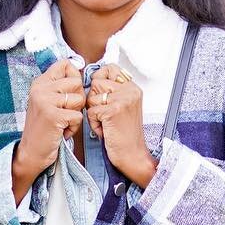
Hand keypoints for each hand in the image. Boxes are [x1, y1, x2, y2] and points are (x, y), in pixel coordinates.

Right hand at [16, 59, 83, 184]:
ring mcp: (45, 101)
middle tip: (65, 112)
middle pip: (76, 81)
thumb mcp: (48, 102)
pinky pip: (77, 116)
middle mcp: (40, 88)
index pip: (65, 63)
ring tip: (62, 123)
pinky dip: (73, 128)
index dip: (75, 77)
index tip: (70, 93)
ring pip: (79, 99)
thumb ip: (60, 86)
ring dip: (75, 115)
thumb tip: (80, 67)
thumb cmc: (44, 129)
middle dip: (77, 99)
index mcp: (40, 82)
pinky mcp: (52, 115)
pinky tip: (61, 132)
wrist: (30, 153)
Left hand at [85, 65, 155, 188]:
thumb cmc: (125, 135)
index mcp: (133, 88)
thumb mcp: (124, 107)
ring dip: (93, 112)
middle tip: (105, 115)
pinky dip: (94, 123)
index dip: (99, 79)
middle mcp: (130, 90)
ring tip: (105, 123)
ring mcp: (123, 99)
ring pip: (92, 96)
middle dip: (94, 99)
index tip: (102, 95)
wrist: (133, 156)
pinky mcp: (114, 110)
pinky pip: (91, 111)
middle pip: (96, 82)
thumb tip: (93, 79)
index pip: (110, 68)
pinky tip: (104, 130)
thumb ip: (113, 91)